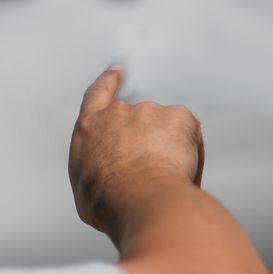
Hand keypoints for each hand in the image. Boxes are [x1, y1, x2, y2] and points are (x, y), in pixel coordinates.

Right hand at [68, 65, 204, 236]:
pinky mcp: (179, 116)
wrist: (141, 199)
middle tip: (151, 168)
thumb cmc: (110, 202)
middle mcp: (118, 114)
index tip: (116, 71)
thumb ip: (94, 168)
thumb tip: (105, 174)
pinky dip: (189, 149)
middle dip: (147, 138)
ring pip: (166, 128)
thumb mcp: (83, 187)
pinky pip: (188, 132)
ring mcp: (149, 111)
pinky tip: (180, 172)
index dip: (108, 82)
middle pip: (137, 119)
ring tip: (164, 178)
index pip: (97, 95)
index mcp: (89, 129)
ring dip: (168, 147)